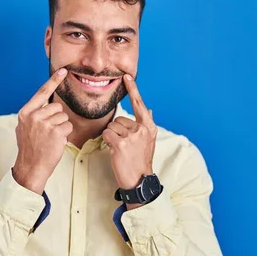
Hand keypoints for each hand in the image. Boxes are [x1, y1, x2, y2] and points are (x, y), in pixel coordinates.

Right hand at [12, 68, 72, 193]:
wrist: (30, 167)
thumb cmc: (29, 148)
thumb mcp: (23, 128)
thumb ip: (33, 115)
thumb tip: (44, 105)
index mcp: (25, 113)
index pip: (42, 92)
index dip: (53, 81)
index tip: (63, 70)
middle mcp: (34, 116)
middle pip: (57, 107)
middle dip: (57, 118)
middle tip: (48, 132)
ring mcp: (45, 124)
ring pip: (64, 117)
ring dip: (61, 127)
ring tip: (51, 138)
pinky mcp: (56, 132)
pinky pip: (68, 126)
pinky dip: (65, 134)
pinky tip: (56, 142)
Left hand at [103, 74, 156, 206]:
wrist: (139, 179)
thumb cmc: (140, 159)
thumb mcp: (148, 140)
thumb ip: (146, 124)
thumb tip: (150, 110)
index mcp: (149, 126)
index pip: (139, 104)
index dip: (133, 89)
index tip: (126, 76)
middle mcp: (142, 129)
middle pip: (119, 118)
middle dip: (117, 130)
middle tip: (124, 144)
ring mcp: (132, 136)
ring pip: (111, 126)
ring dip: (111, 136)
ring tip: (120, 148)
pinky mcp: (121, 143)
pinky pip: (106, 133)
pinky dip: (106, 141)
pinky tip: (114, 150)